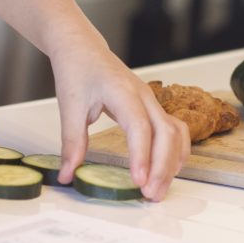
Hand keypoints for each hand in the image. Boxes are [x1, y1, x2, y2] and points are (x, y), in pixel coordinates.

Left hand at [53, 49, 189, 200]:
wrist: (82, 48)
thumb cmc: (77, 70)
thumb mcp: (69, 107)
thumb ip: (71, 143)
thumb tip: (67, 175)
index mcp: (121, 91)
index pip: (140, 127)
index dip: (142, 155)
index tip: (138, 181)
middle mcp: (143, 95)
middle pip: (166, 133)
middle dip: (162, 167)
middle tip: (150, 195)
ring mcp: (151, 100)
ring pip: (176, 133)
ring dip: (171, 163)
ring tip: (158, 189)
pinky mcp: (152, 106)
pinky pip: (175, 130)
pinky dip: (176, 152)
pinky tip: (168, 171)